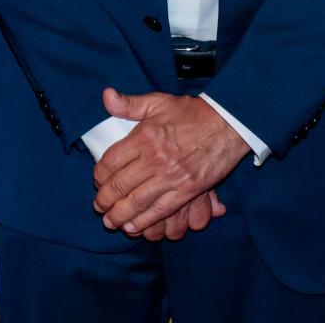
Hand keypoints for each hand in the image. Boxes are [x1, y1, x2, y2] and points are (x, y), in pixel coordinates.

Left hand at [92, 89, 249, 236]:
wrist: (228, 123)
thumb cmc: (192, 112)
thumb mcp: (158, 101)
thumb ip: (129, 103)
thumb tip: (106, 96)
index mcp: (144, 136)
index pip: (111, 160)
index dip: (99, 175)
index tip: (96, 182)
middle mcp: (155, 158)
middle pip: (120, 184)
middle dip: (105, 199)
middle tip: (98, 207)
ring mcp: (171, 177)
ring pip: (137, 201)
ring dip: (120, 215)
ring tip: (110, 221)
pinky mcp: (188, 191)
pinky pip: (161, 210)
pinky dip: (144, 221)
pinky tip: (133, 227)